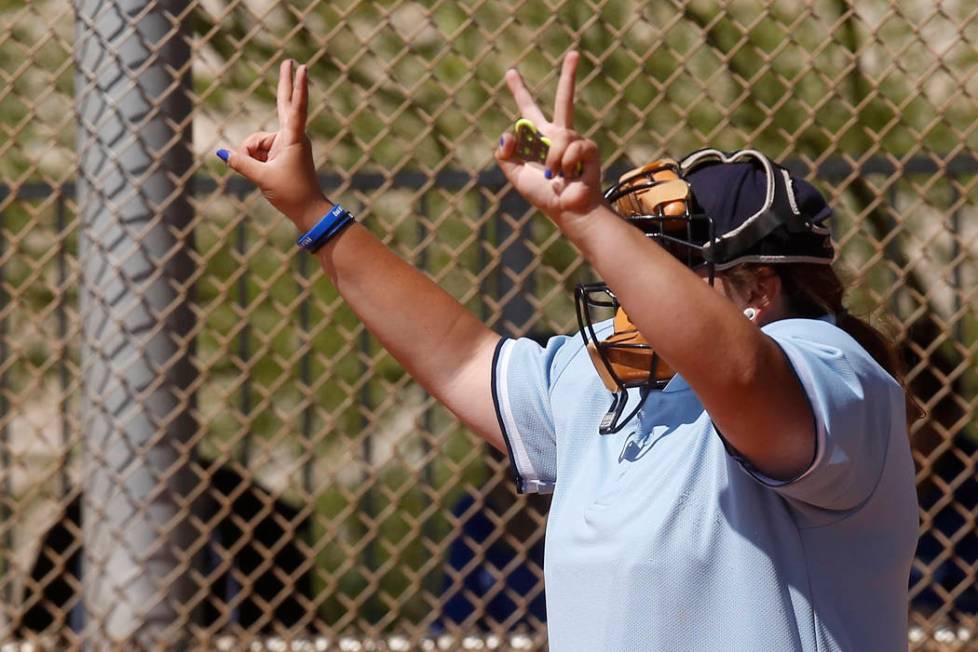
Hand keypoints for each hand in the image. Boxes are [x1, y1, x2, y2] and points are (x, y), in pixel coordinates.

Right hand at [222, 60, 329, 230]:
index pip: (295, 107)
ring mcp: (287, 144)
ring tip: (263, 174)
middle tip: (290, 60)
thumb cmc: (291, 193)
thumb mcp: (262, 178)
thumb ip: (241, 163)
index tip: (301, 67)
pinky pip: (259, 150)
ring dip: (251, 155)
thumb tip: (223, 154)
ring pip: (257, 141)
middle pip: (283, 105)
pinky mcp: (282, 153)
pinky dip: (254, 160)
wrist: (307, 210)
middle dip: (285, 83)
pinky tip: (261, 173)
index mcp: (293, 138)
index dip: (297, 86)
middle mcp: (292, 136)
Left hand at [495, 51, 604, 230]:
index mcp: (540, 138)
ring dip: (552, 159)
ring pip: (559, 135)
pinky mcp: (590, 148)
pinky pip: (572, 146)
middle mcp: (559, 135)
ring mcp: (576, 140)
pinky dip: (565, 163)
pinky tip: (571, 175)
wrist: (567, 209)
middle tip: (574, 53)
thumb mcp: (515, 174)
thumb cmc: (543, 195)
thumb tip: (509, 132)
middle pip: (564, 99)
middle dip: (570, 76)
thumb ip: (504, 153)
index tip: (511, 73)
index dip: (519, 92)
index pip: (528, 109)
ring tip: (556, 176)